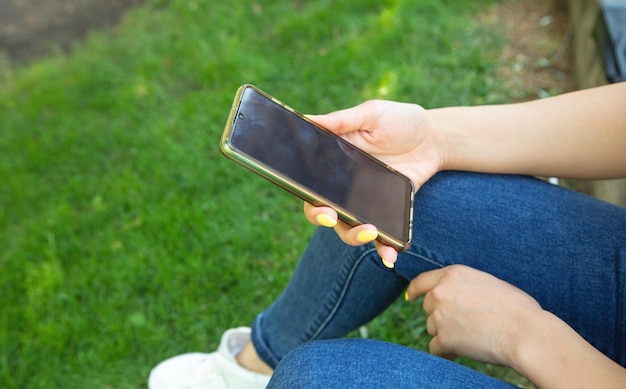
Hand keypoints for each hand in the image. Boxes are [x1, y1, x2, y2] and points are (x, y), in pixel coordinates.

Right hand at [303, 100, 447, 264]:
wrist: (434, 136)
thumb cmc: (400, 120)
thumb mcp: (371, 114)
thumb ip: (342, 120)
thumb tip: (307, 119)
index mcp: (335, 164)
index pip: (312, 187)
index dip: (310, 199)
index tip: (319, 204)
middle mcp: (346, 188)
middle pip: (326, 213)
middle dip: (326, 220)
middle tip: (335, 218)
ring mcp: (367, 202)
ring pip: (350, 229)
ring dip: (355, 236)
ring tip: (371, 230)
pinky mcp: (389, 212)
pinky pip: (382, 236)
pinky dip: (384, 249)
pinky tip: (388, 257)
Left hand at [405, 265, 543, 366]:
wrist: (525, 331)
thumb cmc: (516, 307)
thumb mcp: (486, 283)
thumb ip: (463, 286)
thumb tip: (453, 296)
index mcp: (453, 274)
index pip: (422, 281)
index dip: (415, 290)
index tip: (411, 297)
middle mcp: (441, 292)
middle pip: (428, 308)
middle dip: (441, 316)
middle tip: (466, 323)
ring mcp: (440, 316)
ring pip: (432, 328)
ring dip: (446, 334)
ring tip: (472, 336)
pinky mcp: (444, 339)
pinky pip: (435, 349)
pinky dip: (446, 352)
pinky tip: (462, 352)